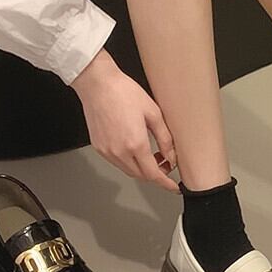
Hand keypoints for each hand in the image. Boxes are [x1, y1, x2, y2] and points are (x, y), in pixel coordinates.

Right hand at [71, 50, 178, 191]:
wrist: (97, 84)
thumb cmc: (123, 92)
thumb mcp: (153, 113)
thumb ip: (165, 138)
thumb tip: (172, 156)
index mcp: (135, 144)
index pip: (153, 174)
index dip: (166, 183)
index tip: (173, 187)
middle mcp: (119, 152)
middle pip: (141, 176)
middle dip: (155, 174)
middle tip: (166, 162)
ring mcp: (106, 151)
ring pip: (128, 170)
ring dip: (142, 168)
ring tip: (152, 154)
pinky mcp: (98, 147)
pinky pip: (117, 162)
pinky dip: (129, 161)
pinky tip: (135, 149)